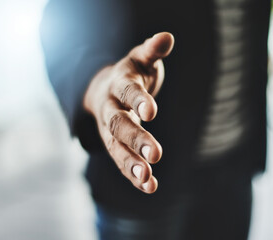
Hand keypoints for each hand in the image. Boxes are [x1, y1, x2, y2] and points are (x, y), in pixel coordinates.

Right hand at [83, 32, 173, 193]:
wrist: (105, 89)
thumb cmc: (130, 73)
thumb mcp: (140, 59)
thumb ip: (152, 50)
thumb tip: (166, 37)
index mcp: (118, 84)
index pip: (127, 93)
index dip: (139, 101)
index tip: (152, 112)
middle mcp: (110, 108)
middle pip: (118, 125)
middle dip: (136, 139)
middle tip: (156, 154)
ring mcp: (109, 129)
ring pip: (116, 148)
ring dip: (131, 164)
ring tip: (148, 180)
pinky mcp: (114, 144)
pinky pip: (122, 161)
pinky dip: (134, 174)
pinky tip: (149, 187)